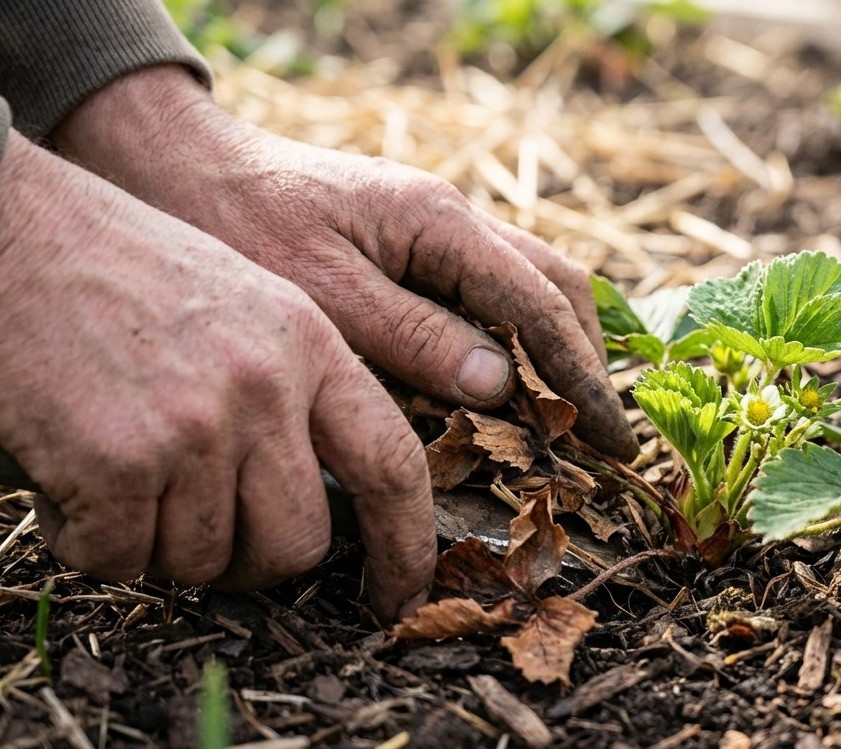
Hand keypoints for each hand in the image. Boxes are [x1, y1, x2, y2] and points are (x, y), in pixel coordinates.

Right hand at [0, 132, 434, 620]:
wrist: (10, 231)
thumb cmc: (119, 270)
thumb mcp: (247, 304)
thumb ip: (296, 389)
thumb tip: (321, 500)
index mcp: (309, 344)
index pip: (392, 463)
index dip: (407, 545)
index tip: (403, 598)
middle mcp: (264, 388)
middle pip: (297, 543)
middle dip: (250, 562)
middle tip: (197, 532)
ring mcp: (195, 426)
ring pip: (202, 560)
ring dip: (154, 544)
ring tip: (116, 472)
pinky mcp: (119, 462)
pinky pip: (119, 558)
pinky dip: (87, 541)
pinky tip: (67, 479)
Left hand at [54, 66, 637, 459]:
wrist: (177, 164)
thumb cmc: (235, 223)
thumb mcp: (321, 292)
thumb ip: (412, 335)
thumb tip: (504, 385)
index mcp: (440, 224)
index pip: (541, 305)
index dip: (582, 378)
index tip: (613, 440)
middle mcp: (452, 221)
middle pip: (557, 287)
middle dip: (588, 362)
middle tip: (604, 440)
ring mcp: (435, 231)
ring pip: (530, 287)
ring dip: (558, 351)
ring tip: (571, 421)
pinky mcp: (411, 248)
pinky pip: (488, 294)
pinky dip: (514, 342)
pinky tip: (507, 385)